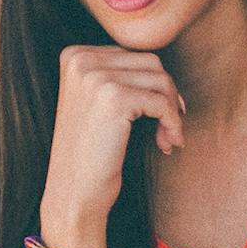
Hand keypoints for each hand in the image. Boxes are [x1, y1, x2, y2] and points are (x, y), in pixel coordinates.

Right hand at [39, 45, 185, 247]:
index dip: (153, 86)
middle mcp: (81, 59)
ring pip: (161, 80)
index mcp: (74, 55)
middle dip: (167, 96)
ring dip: (172, 111)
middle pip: (151, 62)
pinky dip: (172, 124)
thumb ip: (119, 76)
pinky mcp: (114, 98)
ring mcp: (96, 76)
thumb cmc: (90, 152)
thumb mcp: (97, 103)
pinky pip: (162, 102)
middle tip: (168, 128)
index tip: (158, 115)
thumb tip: (165, 68)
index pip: (133, 55)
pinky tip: (167, 145)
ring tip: (167, 139)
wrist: (73, 192)